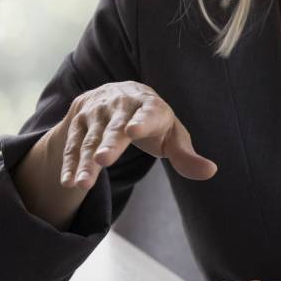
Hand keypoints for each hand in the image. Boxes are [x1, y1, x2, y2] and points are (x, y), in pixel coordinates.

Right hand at [59, 81, 216, 189]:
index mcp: (150, 105)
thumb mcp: (173, 135)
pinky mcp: (78, 123)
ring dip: (84, 162)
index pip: (148, 113)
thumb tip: (211, 172)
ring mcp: (96, 113)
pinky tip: (69, 183)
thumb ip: (187, 155)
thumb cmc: (154, 122)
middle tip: (104, 161)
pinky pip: (72, 146)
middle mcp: (120, 105)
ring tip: (82, 185)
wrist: (117, 95)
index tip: (133, 131)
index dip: (141, 122)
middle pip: (114, 128)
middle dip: (108, 144)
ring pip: (90, 140)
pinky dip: (69, 165)